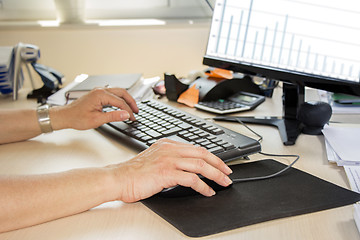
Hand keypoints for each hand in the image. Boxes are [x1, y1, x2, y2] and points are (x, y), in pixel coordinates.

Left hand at [50, 88, 138, 130]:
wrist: (65, 116)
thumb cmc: (77, 118)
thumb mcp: (97, 120)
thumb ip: (113, 116)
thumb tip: (126, 114)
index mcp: (100, 95)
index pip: (120, 102)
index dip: (128, 111)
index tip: (132, 118)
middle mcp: (100, 90)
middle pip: (122, 92)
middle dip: (131, 102)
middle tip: (136, 111)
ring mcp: (99, 91)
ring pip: (118, 92)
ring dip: (126, 100)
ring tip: (131, 108)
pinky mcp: (97, 94)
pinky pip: (112, 94)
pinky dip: (119, 99)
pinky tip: (122, 105)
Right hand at [108, 138, 232, 201]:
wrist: (119, 178)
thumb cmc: (135, 172)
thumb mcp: (155, 159)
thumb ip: (171, 159)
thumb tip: (189, 167)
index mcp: (168, 144)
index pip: (196, 148)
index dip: (212, 157)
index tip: (220, 165)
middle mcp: (170, 149)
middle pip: (202, 154)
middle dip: (219, 164)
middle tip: (228, 173)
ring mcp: (168, 160)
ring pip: (200, 165)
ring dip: (215, 175)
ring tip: (223, 183)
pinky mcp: (166, 173)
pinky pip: (191, 179)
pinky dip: (203, 186)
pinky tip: (207, 192)